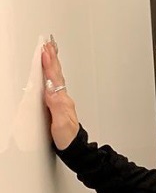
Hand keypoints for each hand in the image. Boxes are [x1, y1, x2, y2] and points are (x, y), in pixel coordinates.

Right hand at [41, 36, 79, 150]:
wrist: (74, 148)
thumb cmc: (67, 137)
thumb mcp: (60, 123)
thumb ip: (56, 106)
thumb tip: (50, 90)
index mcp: (62, 100)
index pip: (54, 79)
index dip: (49, 64)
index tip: (45, 51)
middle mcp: (63, 98)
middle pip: (57, 75)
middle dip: (52, 58)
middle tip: (48, 44)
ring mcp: (62, 101)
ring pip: (57, 77)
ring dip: (53, 64)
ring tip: (50, 52)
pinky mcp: (58, 104)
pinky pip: (55, 84)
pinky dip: (52, 75)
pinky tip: (50, 72)